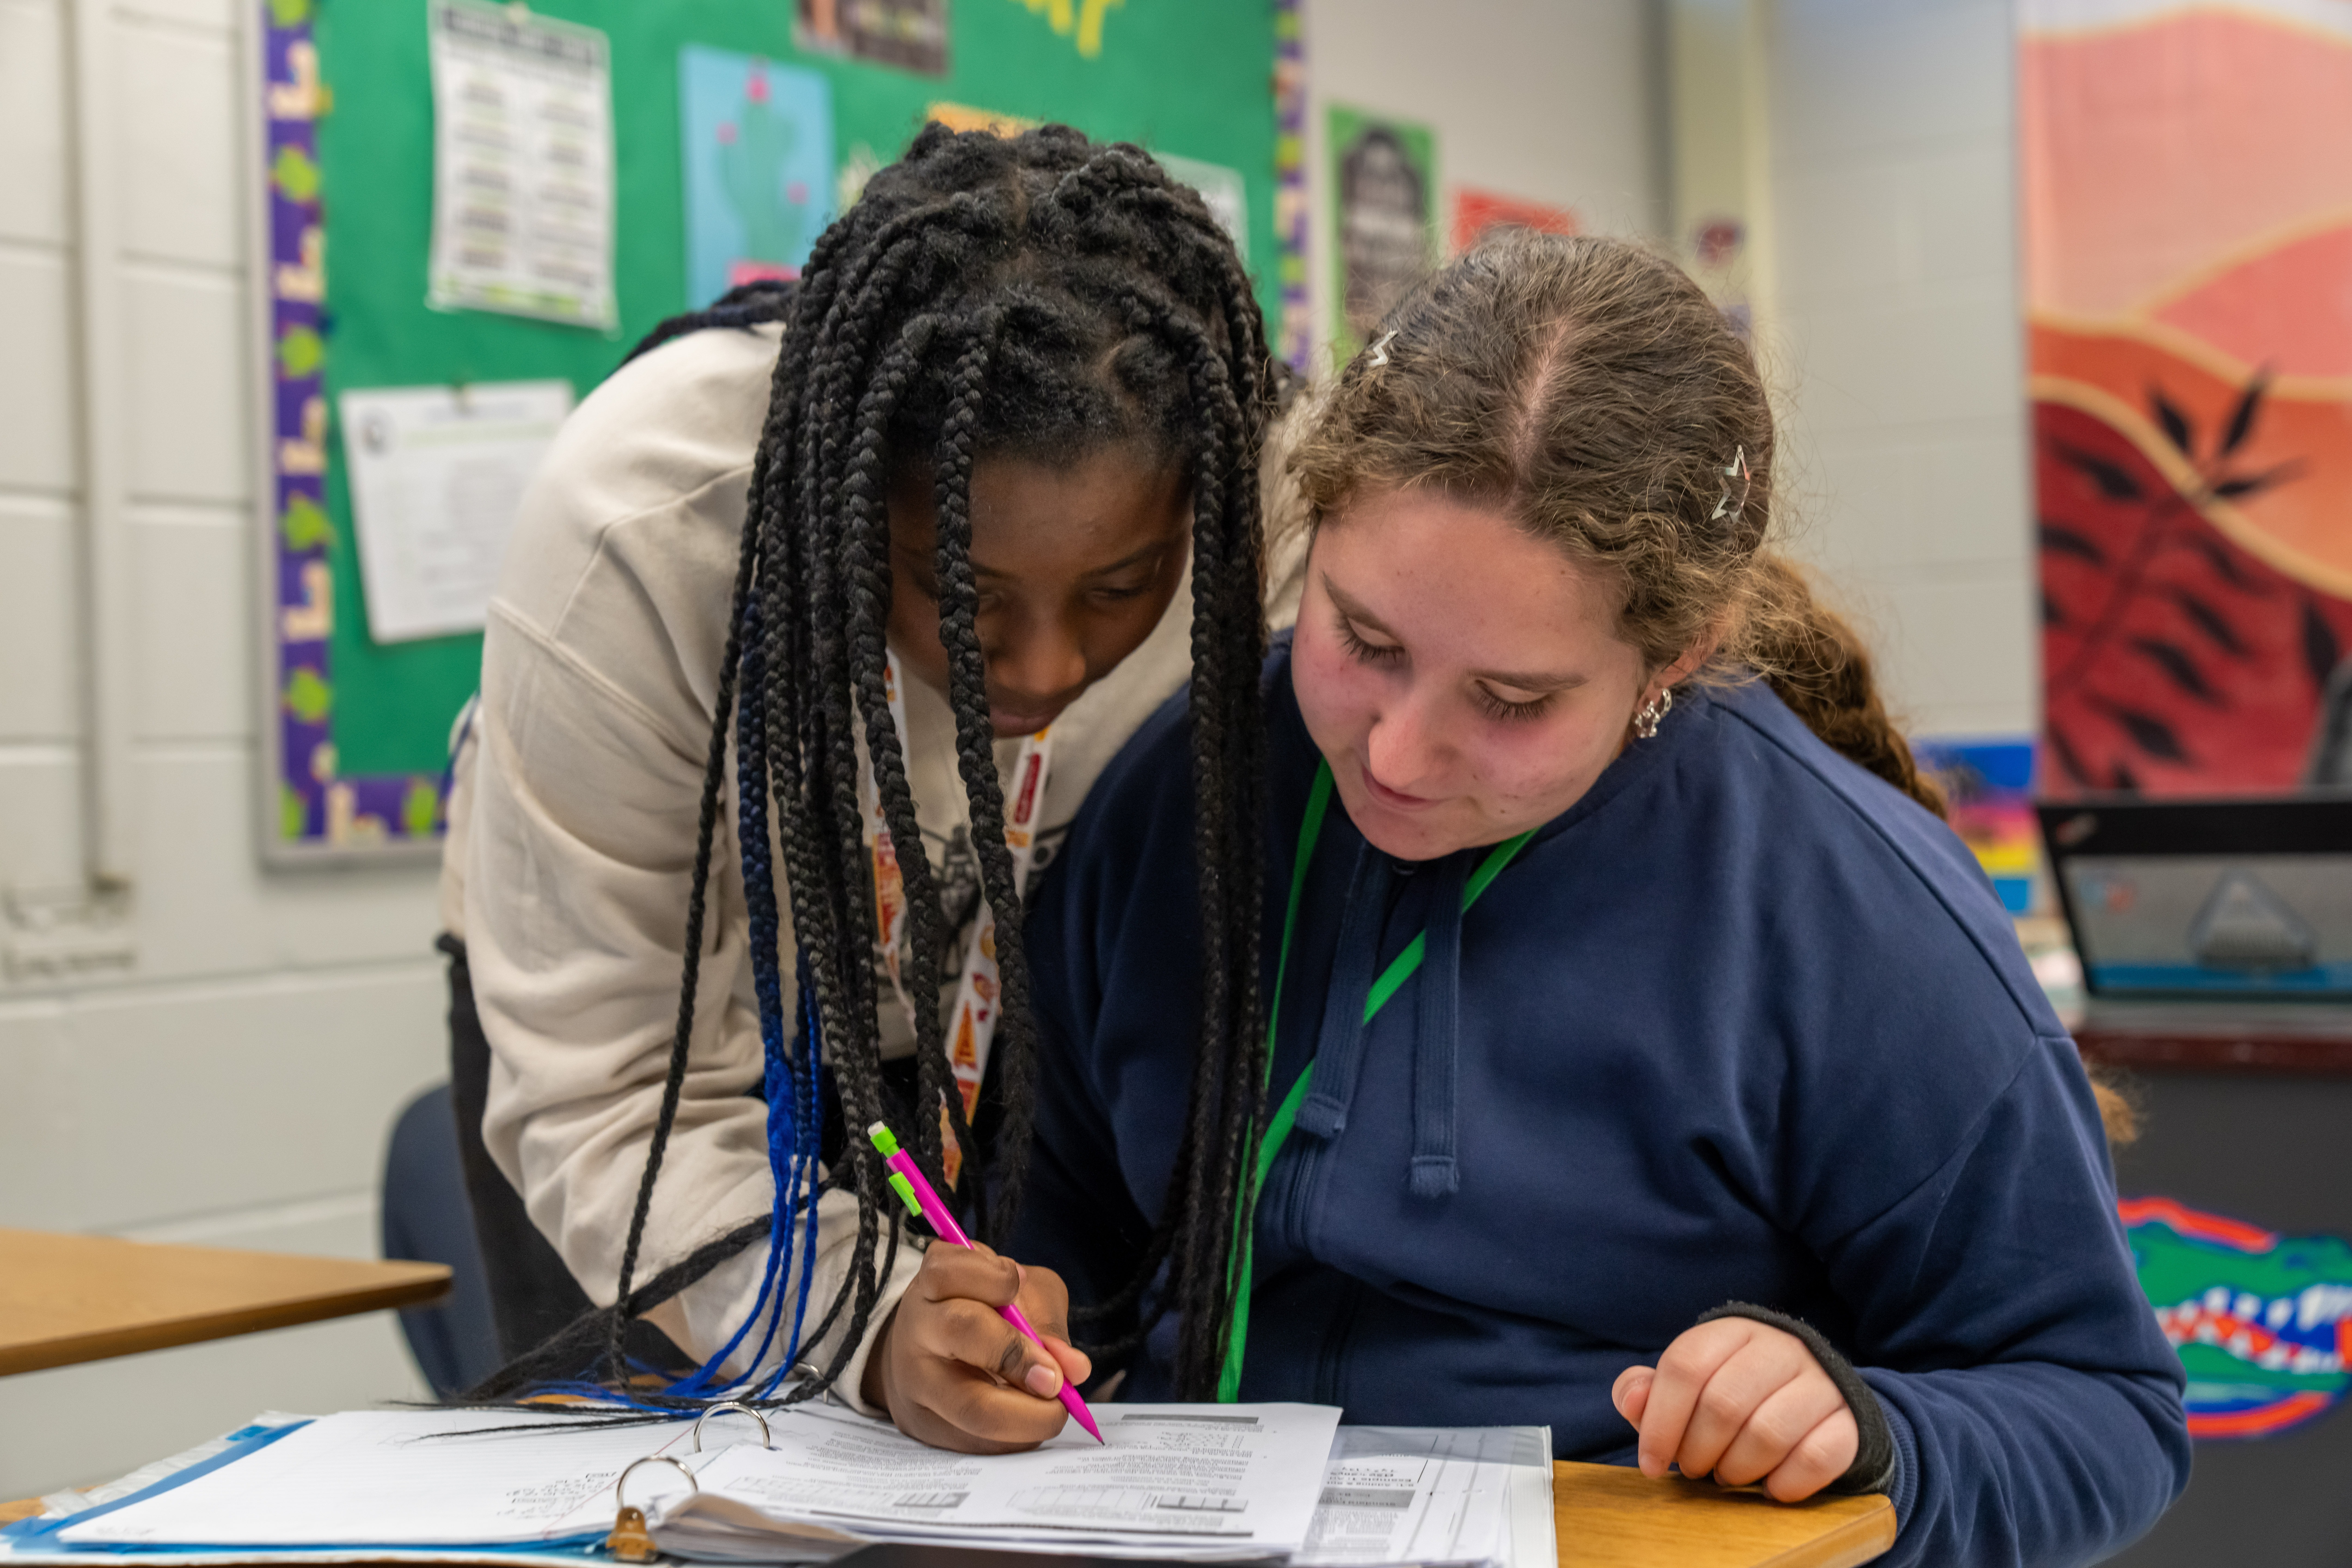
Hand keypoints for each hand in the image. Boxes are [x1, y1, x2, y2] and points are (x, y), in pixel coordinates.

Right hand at [862, 1241, 1092, 1452]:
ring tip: (1052, 1409)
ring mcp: (913, 1382)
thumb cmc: (983, 1312)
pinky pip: (978, 1443)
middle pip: (961, 1330)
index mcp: (933, 1283)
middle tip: (1055, 1380)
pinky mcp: (923, 1427)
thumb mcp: (1019, 1295)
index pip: (953, 1270)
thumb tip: (1075, 1369)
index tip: (1020, 1286)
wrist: (924, 1354)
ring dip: (1027, 1415)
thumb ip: (1047, 1321)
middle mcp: (917, 1328)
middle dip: (1018, 1355)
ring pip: (968, 1406)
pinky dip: (1016, 1438)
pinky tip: (1028, 1423)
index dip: (997, 1280)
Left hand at [1611, 1317, 1857, 1501]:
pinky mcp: (1849, 1422)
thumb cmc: (1735, 1395)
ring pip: (1767, 1434)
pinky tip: (1769, 1487)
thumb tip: (1632, 1401)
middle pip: (1723, 1403)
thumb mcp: (1689, 1386)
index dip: (1660, 1421)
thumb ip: (1649, 1392)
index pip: (1685, 1366)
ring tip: (1727, 1475)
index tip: (1651, 1464)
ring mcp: (1821, 1383)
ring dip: (1737, 1469)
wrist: (1815, 1401)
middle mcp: (1781, 1348)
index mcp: (1733, 1332)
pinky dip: (1784, 1484)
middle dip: (1697, 1450)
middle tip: (1693, 1469)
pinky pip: (1814, 1459)